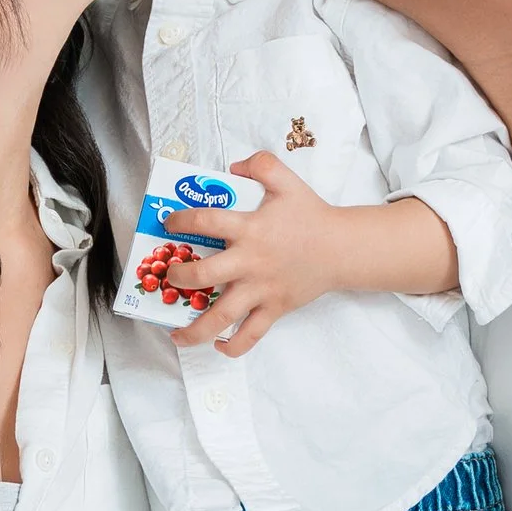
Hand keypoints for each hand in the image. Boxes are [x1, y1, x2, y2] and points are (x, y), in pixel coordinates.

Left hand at [164, 150, 345, 355]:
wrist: (342, 248)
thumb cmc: (312, 216)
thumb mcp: (287, 181)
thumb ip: (261, 165)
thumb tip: (233, 167)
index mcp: (250, 229)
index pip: (206, 222)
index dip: (181, 222)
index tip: (169, 224)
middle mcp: (251, 262)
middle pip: (205, 275)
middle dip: (179, 278)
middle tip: (169, 276)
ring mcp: (262, 289)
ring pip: (223, 316)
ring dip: (195, 328)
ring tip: (176, 334)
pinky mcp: (275, 308)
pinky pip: (251, 334)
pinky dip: (233, 345)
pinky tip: (218, 345)